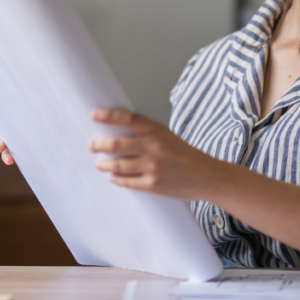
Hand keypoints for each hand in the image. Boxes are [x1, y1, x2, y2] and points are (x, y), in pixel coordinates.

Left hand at [89, 108, 219, 199]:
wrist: (207, 176)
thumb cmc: (186, 155)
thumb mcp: (168, 136)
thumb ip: (147, 134)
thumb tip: (118, 133)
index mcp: (158, 131)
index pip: (129, 119)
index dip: (109, 116)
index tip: (94, 115)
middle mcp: (154, 147)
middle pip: (116, 144)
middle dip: (99, 145)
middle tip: (92, 146)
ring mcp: (153, 167)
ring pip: (118, 165)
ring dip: (104, 164)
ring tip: (99, 163)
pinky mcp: (153, 184)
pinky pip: (127, 181)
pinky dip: (116, 179)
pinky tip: (113, 177)